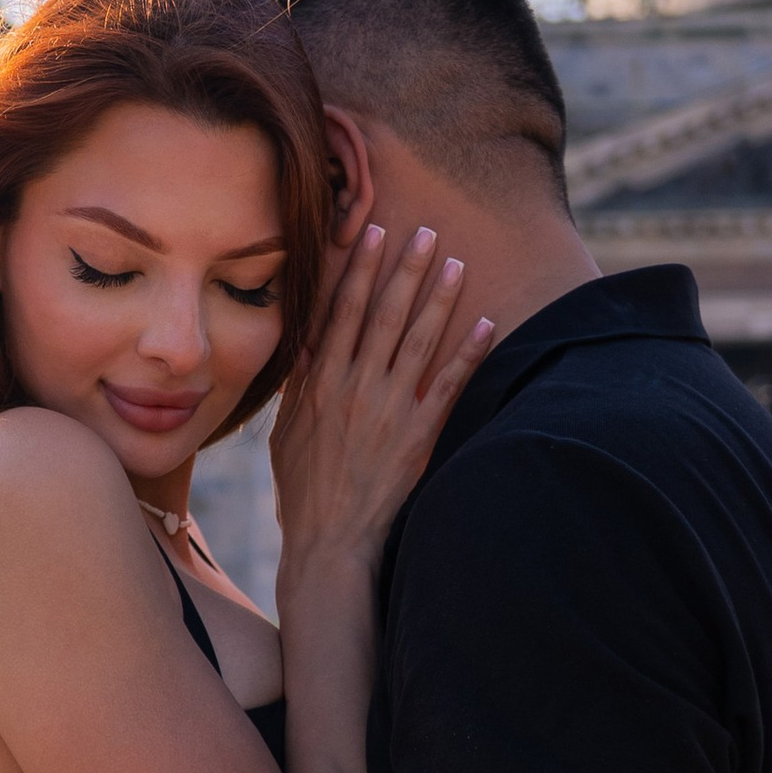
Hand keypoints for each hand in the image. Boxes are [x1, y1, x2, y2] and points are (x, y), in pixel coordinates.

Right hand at [269, 217, 493, 571]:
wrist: (329, 541)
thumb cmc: (304, 491)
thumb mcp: (285, 434)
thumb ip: (297, 386)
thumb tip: (304, 342)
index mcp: (319, 384)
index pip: (342, 312)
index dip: (361, 270)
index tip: (374, 233)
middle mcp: (354, 388)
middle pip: (384, 315)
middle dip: (406, 269)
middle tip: (426, 231)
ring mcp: (388, 410)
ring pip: (418, 341)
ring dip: (440, 298)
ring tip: (457, 263)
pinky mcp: (417, 435)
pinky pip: (448, 385)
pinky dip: (468, 352)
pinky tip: (486, 323)